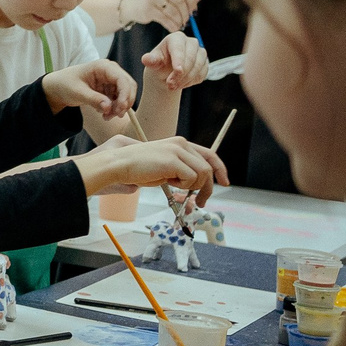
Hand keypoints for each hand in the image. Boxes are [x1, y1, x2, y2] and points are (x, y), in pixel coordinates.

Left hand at [44, 59, 134, 120]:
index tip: (121, 109)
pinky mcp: (111, 88)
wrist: (58, 87)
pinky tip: (105, 114)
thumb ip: (93, 99)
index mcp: (103, 66)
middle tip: (115, 115)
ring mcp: (112, 80)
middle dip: (124, 103)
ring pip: (125, 95)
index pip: (122, 79)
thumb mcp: (77, 92)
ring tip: (106, 117)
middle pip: (128, 87)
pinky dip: (115, 108)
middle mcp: (111, 71)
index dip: (125, 94)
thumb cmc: (65, 84)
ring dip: (119, 108)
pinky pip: (119, 99)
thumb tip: (109, 107)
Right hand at [81, 136, 228, 201]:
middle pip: (208, 167)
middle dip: (208, 187)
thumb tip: (196, 182)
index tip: (225, 182)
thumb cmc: (138, 168)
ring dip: (191, 187)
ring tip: (173, 187)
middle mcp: (181, 143)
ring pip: (202, 174)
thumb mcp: (164, 166)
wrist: (119, 164)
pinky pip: (190, 179)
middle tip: (201, 202)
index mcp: (179, 143)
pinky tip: (166, 181)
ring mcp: (178, 150)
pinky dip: (182, 186)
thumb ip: (181, 168)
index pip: (209, 154)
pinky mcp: (174, 160)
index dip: (220, 169)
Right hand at [121, 0, 198, 31]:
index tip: (193, 11)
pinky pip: (165, 19)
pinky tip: (173, 28)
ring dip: (179, 21)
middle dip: (186, 14)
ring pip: (174, 12)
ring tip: (180, 25)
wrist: (130, 4)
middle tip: (187, 21)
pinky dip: (172, 25)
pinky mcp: (148, 9)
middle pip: (180, 1)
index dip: (192, 2)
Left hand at [142, 31, 208, 91]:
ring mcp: (200, 52)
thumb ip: (151, 60)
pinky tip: (181, 84)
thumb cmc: (158, 64)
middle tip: (170, 85)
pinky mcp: (205, 63)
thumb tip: (146, 59)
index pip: (179, 48)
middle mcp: (191, 42)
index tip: (178, 71)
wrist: (166, 72)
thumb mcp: (153, 62)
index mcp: (176, 38)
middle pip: (190, 58)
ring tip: (173, 86)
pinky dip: (192, 81)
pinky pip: (202, 74)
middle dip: (181, 74)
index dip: (179, 59)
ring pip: (198, 67)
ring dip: (186, 79)